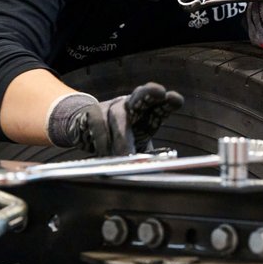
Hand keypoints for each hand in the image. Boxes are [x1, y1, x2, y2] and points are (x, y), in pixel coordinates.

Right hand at [47, 83, 183, 155]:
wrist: (86, 132)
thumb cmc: (118, 141)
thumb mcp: (138, 148)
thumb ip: (149, 158)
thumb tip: (161, 171)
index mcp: (145, 114)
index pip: (159, 106)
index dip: (168, 102)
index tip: (176, 99)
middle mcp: (130, 105)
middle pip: (140, 95)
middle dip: (150, 93)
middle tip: (159, 92)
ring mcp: (110, 107)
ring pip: (117, 114)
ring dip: (122, 137)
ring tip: (124, 156)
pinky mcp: (92, 112)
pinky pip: (97, 122)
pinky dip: (102, 139)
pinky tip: (105, 151)